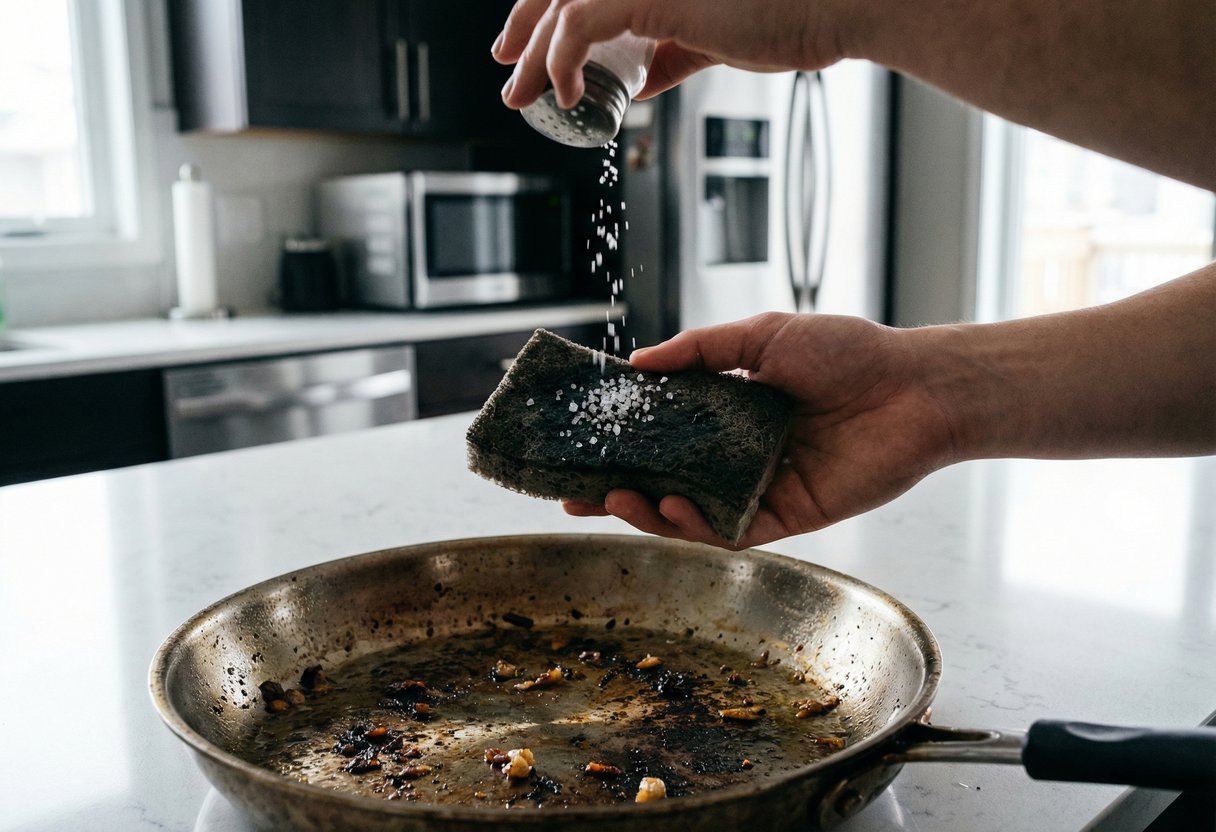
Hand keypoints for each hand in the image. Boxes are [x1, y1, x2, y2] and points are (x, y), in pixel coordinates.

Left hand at [492, 0, 845, 109]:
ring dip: (532, 54)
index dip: (540, 12)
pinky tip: (562, 93)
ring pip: (559, 5)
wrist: (833, 8)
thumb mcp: (711, 38)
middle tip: (508, 71)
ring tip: (522, 95)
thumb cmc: (788, 17)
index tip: (521, 48)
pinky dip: (560, 61)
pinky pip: (580, 25)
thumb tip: (641, 81)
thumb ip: (670, 52)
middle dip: (523, 31)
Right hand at [563, 312, 959, 548]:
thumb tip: (636, 362)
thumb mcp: (761, 336)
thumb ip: (698, 350)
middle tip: (571, 495)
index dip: (618, 441)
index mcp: (728, 410)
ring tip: (614, 497)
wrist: (914, 387)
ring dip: (647, 510)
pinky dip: (695, 525)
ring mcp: (758, 486)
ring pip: (689, 512)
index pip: (660, 432)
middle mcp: (736, 453)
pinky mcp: (785, 516)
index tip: (576, 445)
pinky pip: (729, 530)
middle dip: (615, 489)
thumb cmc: (846, 351)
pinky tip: (670, 509)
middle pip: (663, 479)